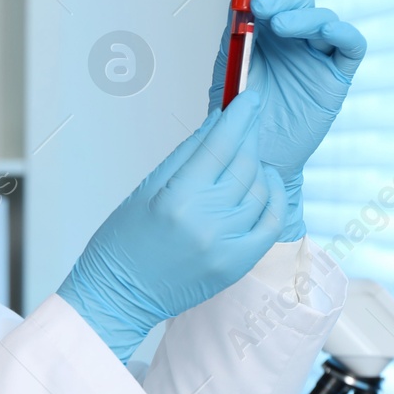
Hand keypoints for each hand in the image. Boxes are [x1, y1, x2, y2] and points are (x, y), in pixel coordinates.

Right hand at [57, 89, 285, 363]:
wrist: (120, 296)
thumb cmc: (122, 245)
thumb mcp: (145, 190)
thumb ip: (186, 156)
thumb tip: (217, 125)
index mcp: (177, 199)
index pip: (220, 145)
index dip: (240, 116)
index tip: (250, 98)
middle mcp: (206, 222)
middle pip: (244, 164)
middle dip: (248, 136)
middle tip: (247, 121)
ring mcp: (226, 246)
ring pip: (261, 190)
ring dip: (258, 167)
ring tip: (245, 159)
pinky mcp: (238, 264)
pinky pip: (271, 222)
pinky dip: (273, 198)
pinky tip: (264, 186)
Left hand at [208, 0, 366, 240]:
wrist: (253, 155)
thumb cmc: (236, 113)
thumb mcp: (230, 66)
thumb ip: (236, 31)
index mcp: (263, 30)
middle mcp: (293, 36)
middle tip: (262, 5)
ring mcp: (317, 54)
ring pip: (323, 18)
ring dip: (304, 15)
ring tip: (281, 25)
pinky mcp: (337, 75)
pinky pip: (351, 45)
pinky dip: (341, 32)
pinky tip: (325, 32)